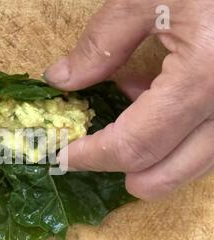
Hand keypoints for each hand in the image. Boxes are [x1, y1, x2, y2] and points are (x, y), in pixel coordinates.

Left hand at [45, 0, 213, 200]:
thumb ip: (100, 44)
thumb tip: (60, 79)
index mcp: (203, 80)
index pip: (132, 146)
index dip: (90, 157)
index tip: (62, 155)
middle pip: (162, 176)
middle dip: (119, 172)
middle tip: (89, 150)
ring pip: (188, 168)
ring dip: (149, 156)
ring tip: (125, 113)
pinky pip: (207, 146)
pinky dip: (176, 138)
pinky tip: (158, 99)